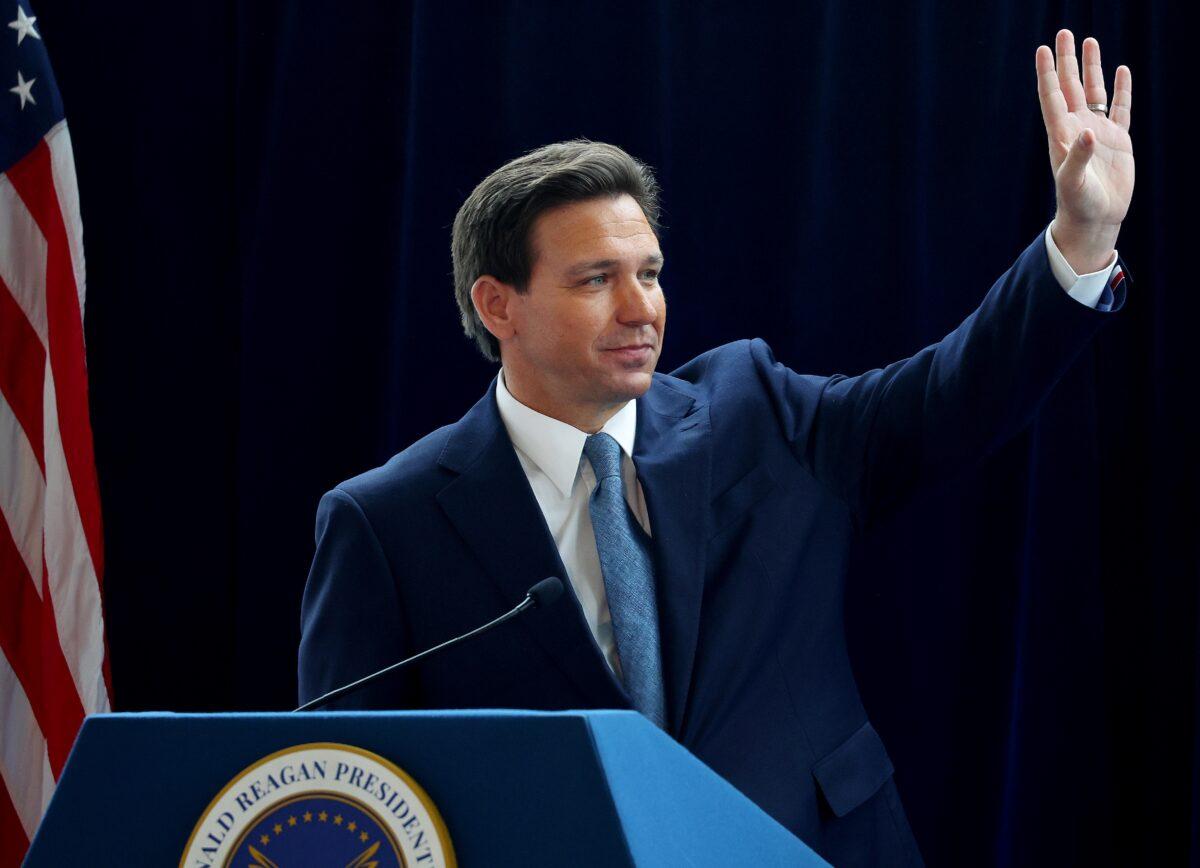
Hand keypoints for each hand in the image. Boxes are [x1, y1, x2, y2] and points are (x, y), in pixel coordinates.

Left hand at [1036, 30, 1133, 272]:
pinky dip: (1120, 90)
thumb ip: (1077, 157)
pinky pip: (1119, 108)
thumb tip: (1087, 131)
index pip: (1052, 97)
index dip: (1047, 73)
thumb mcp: (1073, 182)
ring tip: (1089, 42)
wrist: (1095, 220)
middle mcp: (1077, 128)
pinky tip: (1121, 71)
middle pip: (1070, 86)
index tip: (1042, 49)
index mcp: (1061, 135)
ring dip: (1092, 68)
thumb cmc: (1078, 204)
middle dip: (1067, 61)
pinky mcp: (1117, 140)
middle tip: (1063, 33)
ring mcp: (1097, 132)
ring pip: (1093, 92)